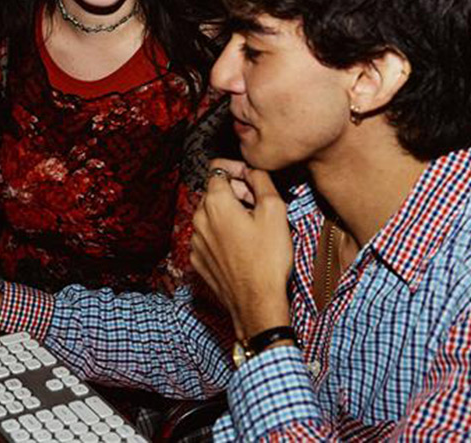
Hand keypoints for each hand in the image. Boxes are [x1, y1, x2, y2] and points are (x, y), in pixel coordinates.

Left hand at [190, 159, 292, 339]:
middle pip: (213, 192)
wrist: (256, 302)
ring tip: (252, 229)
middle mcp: (198, 219)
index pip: (217, 169)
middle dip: (234, 193)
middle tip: (258, 207)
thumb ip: (261, 181)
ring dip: (228, 214)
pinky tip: (241, 247)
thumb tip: (253, 170)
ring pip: (210, 215)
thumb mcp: (275, 211)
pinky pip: (208, 237)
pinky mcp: (197, 259)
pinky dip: (221, 235)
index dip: (238, 171)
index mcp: (215, 203)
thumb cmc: (268, 259)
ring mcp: (195, 241)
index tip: (253, 182)